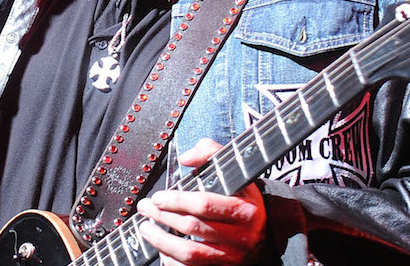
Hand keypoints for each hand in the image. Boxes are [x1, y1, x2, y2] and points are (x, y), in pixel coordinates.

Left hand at [136, 138, 267, 265]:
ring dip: (162, 241)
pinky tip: (161, 249)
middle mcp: (241, 236)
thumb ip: (211, 154)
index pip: (205, 204)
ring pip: (191, 253)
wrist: (264, 232)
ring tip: (145, 229)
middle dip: (162, 216)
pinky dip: (172, 261)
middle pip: (193, 227)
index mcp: (245, 209)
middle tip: (145, 207)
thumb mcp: (236, 173)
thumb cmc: (243, 200)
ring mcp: (232, 257)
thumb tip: (185, 158)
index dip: (177, 200)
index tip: (158, 197)